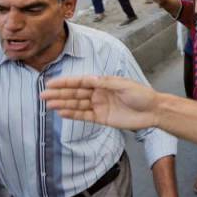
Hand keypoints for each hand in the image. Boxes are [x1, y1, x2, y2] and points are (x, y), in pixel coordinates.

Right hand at [41, 76, 158, 130]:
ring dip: (63, 104)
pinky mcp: (102, 118)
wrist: (153, 111)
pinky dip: (73, 115)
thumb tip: (90, 78)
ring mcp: (100, 105)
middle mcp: (99, 93)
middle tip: (43, 95)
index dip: (66, 82)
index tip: (52, 83)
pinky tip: (61, 113)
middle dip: (59, 94)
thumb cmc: (142, 95)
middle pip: (76, 93)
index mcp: (104, 83)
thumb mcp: (124, 85)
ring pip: (77, 105)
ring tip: (49, 105)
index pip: (81, 81)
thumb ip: (106, 83)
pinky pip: (84, 116)